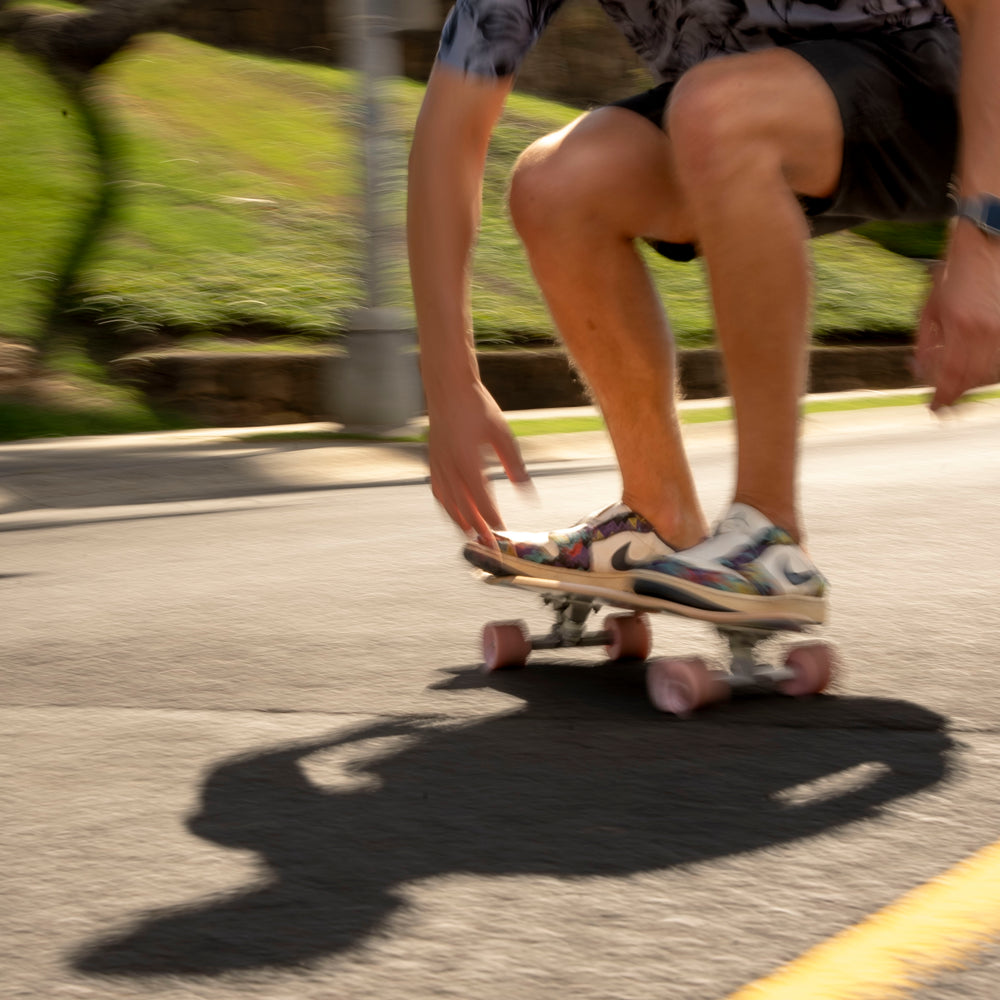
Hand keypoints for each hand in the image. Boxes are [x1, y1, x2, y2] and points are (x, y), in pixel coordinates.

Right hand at [425, 381, 530, 544]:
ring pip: (447, 502)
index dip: (491, 518)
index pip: (481, 498)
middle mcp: (449, 466)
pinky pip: (438, 491)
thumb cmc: (477, 407)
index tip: (501, 533)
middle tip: (489, 546)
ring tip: (471, 536)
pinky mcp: (433, 460)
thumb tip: (526, 491)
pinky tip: (454, 512)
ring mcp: (438, 464)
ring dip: (459, 521)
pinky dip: (446, 506)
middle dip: (477, 529)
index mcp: (467, 460)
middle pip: (463, 507)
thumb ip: (514, 464)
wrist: (448, 387)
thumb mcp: (502, 434)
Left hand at [915, 223, 999, 410]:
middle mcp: (988, 331)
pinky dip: (987, 367)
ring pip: (991, 371)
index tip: (935, 408)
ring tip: (956, 378)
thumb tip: (921, 372)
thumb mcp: (929, 309)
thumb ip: (925, 344)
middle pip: (973, 379)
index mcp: (962, 327)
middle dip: (956, 390)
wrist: (989, 241)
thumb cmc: (954, 273)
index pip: (953, 377)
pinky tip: (975, 364)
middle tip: (942, 395)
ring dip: (972, 380)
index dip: (944, 398)